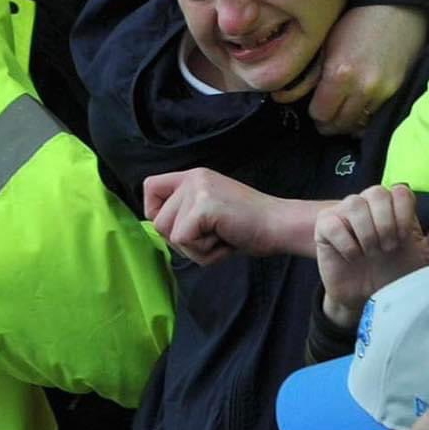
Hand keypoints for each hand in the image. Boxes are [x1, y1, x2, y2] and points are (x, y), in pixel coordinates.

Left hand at [143, 168, 284, 265]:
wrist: (278, 225)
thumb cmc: (247, 226)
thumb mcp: (210, 212)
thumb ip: (185, 214)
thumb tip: (156, 227)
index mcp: (193, 176)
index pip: (150, 187)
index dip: (155, 213)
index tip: (178, 227)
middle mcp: (192, 178)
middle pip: (157, 221)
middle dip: (182, 241)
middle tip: (213, 236)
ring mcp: (198, 190)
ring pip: (169, 234)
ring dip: (195, 248)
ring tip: (221, 237)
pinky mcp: (204, 206)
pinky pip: (183, 241)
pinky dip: (203, 252)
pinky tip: (224, 241)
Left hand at [273, 5, 427, 134]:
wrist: (397, 9)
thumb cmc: (355, 20)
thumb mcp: (325, 44)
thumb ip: (311, 75)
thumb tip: (287, 97)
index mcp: (339, 75)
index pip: (321, 114)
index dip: (315, 112)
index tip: (315, 106)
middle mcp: (363, 89)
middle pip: (340, 125)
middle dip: (330, 121)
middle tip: (326, 113)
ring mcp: (383, 93)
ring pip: (359, 125)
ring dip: (348, 120)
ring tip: (343, 109)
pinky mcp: (398, 92)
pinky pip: (376, 116)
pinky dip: (366, 115)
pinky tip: (360, 104)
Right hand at [315, 184, 428, 327]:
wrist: (368, 299)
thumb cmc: (397, 274)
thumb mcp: (425, 257)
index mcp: (393, 207)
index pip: (400, 190)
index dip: (403, 214)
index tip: (404, 239)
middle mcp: (368, 204)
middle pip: (376, 192)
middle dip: (386, 223)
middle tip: (388, 248)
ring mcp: (344, 213)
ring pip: (354, 203)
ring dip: (367, 233)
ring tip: (371, 253)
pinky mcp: (325, 227)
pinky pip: (333, 223)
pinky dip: (347, 243)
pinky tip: (353, 257)